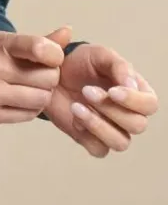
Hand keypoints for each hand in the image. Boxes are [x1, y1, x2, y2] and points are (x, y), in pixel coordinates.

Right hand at [0, 26, 71, 126]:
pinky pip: (28, 115)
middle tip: (41, 76)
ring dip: (43, 95)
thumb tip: (68, 32)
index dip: (55, 55)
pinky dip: (32, 108)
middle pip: (47, 78)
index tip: (52, 58)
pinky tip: (22, 101)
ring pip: (41, 99)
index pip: (39, 48)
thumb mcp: (4, 42)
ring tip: (32, 89)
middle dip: (50, 77)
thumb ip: (38, 42)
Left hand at [42, 40, 158, 156]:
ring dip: (99, 125)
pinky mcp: (92, 140)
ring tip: (77, 106)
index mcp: (137, 92)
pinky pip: (99, 150)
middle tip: (86, 91)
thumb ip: (119, 66)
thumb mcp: (100, 55)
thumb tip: (131, 85)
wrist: (54, 72)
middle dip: (111, 109)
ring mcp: (112, 130)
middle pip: (137, 125)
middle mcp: (129, 114)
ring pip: (121, 143)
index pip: (150, 104)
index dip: (134, 101)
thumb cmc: (82, 62)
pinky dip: (87, 135)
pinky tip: (75, 118)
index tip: (112, 91)